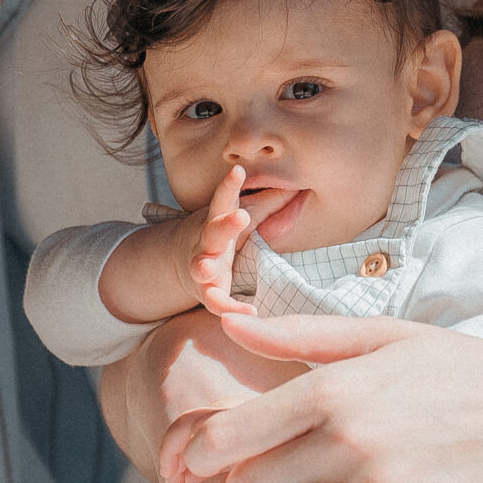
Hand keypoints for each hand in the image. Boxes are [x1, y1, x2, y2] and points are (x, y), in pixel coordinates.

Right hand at [188, 166, 258, 320]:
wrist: (183, 262)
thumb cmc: (223, 234)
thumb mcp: (242, 216)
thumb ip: (270, 203)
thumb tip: (299, 184)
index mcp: (218, 219)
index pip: (224, 198)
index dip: (229, 184)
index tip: (238, 170)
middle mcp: (207, 241)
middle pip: (214, 231)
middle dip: (226, 225)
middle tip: (240, 217)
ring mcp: (203, 267)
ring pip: (201, 267)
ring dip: (205, 267)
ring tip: (208, 268)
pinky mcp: (207, 292)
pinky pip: (217, 302)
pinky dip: (230, 308)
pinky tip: (249, 312)